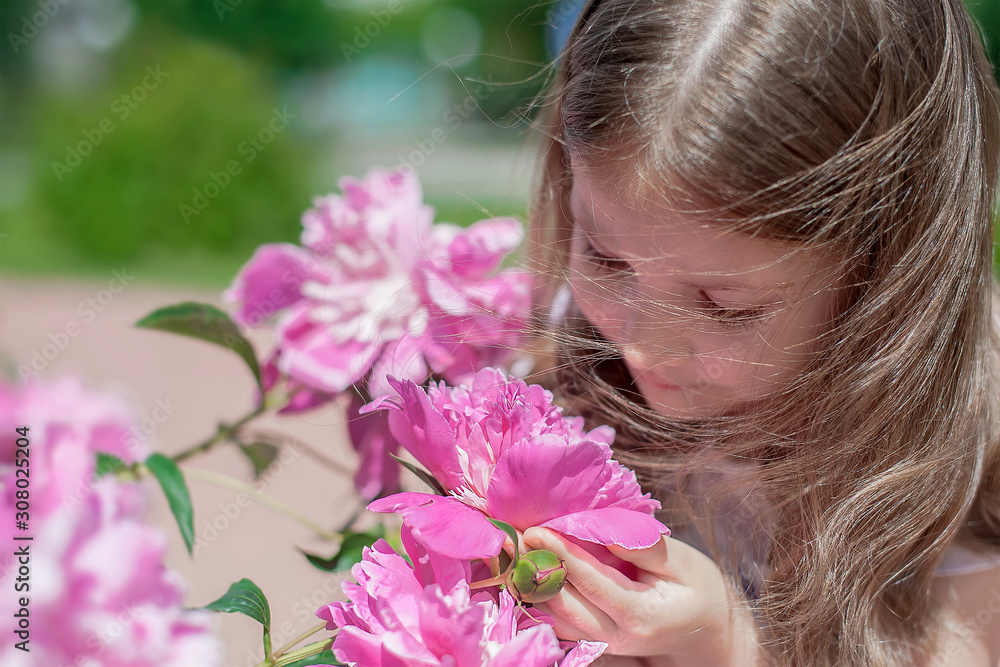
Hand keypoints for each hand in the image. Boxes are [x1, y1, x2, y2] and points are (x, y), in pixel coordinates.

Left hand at [522, 527, 760, 666]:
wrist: (709, 631)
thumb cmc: (698, 589)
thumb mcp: (683, 561)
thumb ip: (641, 545)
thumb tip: (600, 525)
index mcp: (640, 614)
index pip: (590, 581)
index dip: (560, 553)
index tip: (536, 529)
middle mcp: (616, 635)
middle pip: (561, 604)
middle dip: (533, 568)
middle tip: (511, 535)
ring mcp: (603, 643)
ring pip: (553, 617)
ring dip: (530, 583)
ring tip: (511, 548)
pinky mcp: (595, 640)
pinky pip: (558, 620)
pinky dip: (540, 595)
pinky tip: (527, 567)